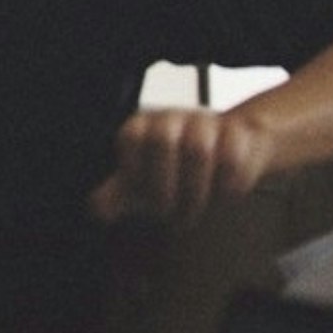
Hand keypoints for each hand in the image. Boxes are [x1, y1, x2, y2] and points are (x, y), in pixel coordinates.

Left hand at [92, 103, 273, 225]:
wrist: (227, 154)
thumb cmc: (176, 171)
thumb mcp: (143, 185)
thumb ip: (117, 195)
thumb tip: (95, 208)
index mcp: (143, 126)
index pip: (131, 136)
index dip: (135, 171)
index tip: (142, 198)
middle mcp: (171, 119)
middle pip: (162, 139)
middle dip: (164, 185)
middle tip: (168, 214)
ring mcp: (205, 123)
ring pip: (198, 147)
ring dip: (195, 190)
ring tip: (193, 212)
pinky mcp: (237, 133)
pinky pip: (233, 155)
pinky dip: (228, 182)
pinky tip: (224, 196)